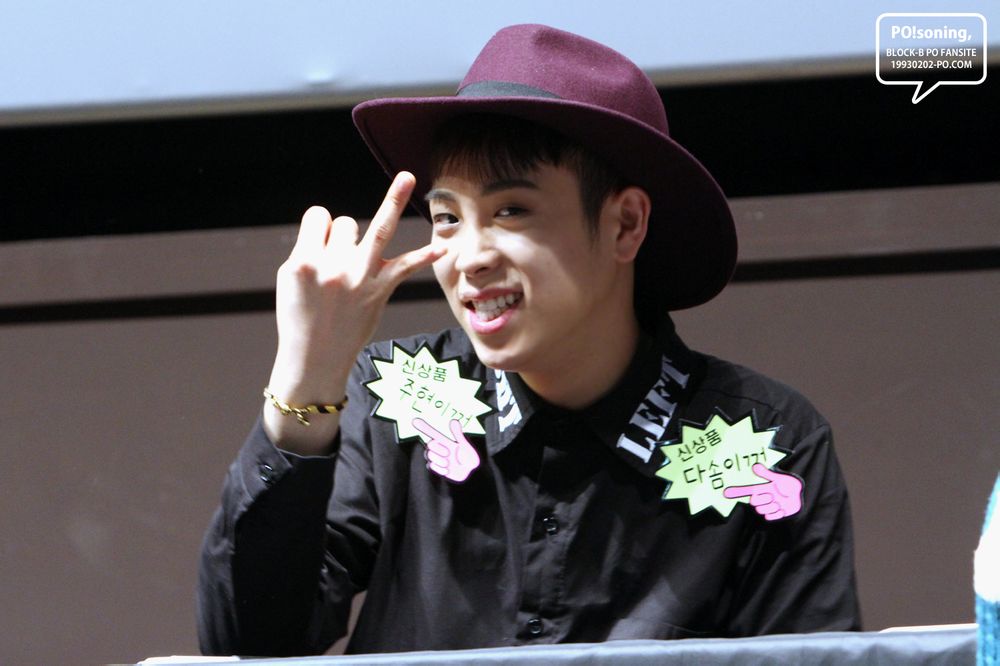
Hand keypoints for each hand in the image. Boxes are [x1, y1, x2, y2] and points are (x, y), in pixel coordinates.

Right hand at [265, 173, 444, 450]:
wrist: (315, 359)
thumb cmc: (300, 317)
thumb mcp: (290, 280)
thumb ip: (311, 250)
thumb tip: (340, 227)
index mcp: (302, 262)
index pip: (319, 216)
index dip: (320, 227)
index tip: (317, 246)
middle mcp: (332, 267)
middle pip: (347, 223)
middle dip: (344, 238)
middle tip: (337, 273)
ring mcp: (360, 278)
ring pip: (376, 228)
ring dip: (389, 207)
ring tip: (406, 177)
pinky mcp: (380, 290)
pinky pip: (406, 265)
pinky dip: (424, 256)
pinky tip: (441, 247)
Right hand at [411, 418, 480, 482]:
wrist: (469, 470)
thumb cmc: (467, 455)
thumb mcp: (464, 444)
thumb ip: (457, 434)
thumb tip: (454, 421)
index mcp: (444, 440)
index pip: (431, 432)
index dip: (423, 426)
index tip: (415, 420)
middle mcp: (438, 448)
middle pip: (429, 445)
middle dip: (438, 449)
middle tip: (448, 453)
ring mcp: (436, 457)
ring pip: (428, 456)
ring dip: (439, 460)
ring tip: (449, 463)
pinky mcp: (436, 467)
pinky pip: (431, 466)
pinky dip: (439, 468)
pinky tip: (447, 470)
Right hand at [723, 464, 802, 520]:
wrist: (800, 494)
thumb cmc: (789, 484)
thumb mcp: (778, 478)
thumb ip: (766, 473)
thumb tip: (754, 466)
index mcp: (761, 489)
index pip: (745, 490)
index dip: (735, 492)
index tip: (725, 492)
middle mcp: (762, 498)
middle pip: (753, 503)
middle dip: (764, 499)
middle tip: (773, 495)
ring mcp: (768, 507)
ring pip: (761, 511)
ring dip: (772, 507)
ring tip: (780, 502)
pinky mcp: (774, 515)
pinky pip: (769, 518)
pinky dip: (777, 514)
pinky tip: (782, 509)